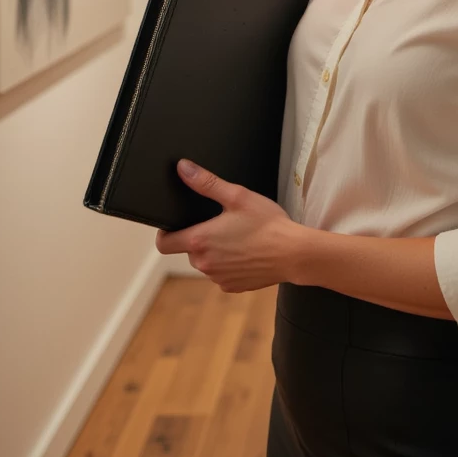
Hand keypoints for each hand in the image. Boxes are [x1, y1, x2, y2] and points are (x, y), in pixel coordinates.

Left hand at [155, 159, 303, 292]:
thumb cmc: (267, 223)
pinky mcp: (232, 287)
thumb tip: (183, 168)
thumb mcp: (237, 196)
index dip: (166, 233)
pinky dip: (229, 265)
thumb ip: (206, 182)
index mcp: (200, 241)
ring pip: (206, 262)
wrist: (293, 253)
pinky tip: (246, 253)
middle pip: (188, 250)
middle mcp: (204, 264)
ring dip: (215, 252)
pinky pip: (222, 274)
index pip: (164, 243)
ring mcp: (218, 278)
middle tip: (222, 224)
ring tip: (238, 238)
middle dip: (200, 238)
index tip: (177, 224)